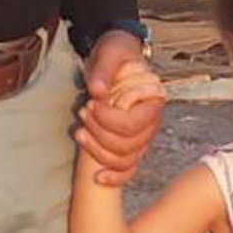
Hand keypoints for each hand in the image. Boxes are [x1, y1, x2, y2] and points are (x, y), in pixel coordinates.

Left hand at [74, 32, 162, 186]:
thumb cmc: (115, 54)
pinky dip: (115, 176)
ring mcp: (142, 136)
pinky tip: (98, 178)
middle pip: (127, 146)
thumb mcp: (109, 54)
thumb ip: (104, 71)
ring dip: (98, 151)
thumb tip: (97, 91)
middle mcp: (152, 123)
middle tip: (84, 112)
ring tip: (80, 132)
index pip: (132, 125)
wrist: (114, 58)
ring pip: (125, 160)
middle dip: (99, 133)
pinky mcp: (131, 144)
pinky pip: (128, 168)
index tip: (91, 104)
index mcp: (153, 100)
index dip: (107, 120)